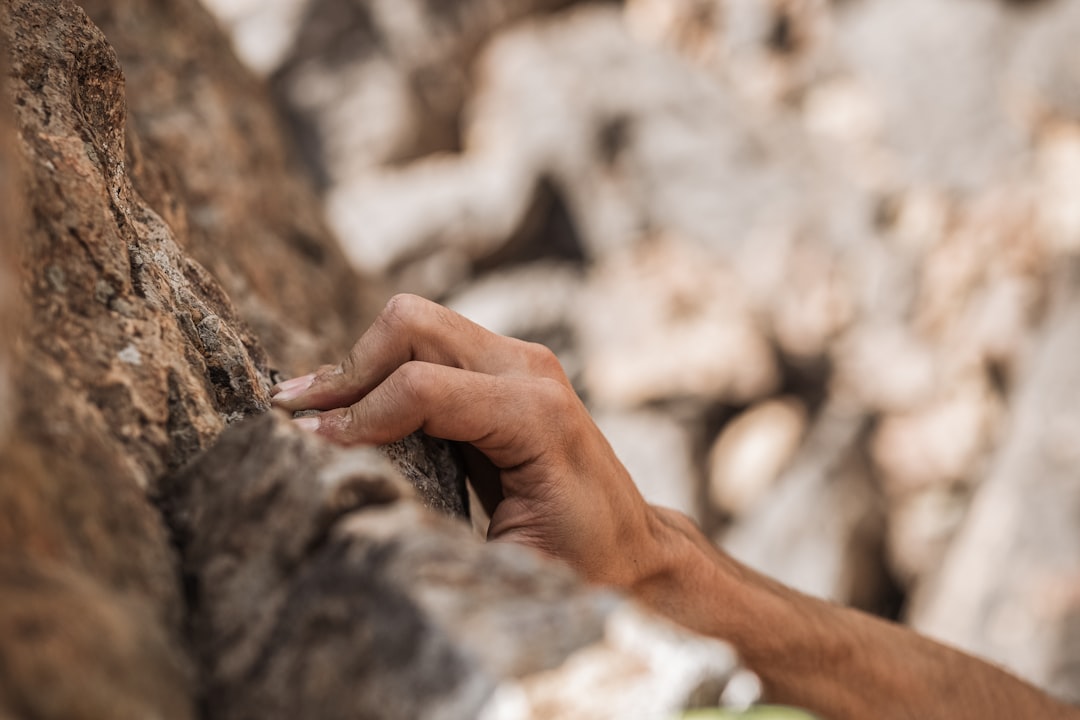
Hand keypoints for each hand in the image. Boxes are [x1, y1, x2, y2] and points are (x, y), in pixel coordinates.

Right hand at [270, 294, 668, 588]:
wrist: (632, 551)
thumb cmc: (580, 567)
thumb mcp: (514, 564)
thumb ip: (442, 529)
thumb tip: (356, 505)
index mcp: (537, 417)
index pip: (421, 387)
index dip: (356, 416)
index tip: (309, 449)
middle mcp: (529, 371)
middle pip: (410, 324)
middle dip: (348, 369)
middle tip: (296, 416)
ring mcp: (519, 361)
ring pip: (413, 322)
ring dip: (360, 364)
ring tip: (313, 412)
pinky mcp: (504, 368)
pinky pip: (428, 344)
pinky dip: (383, 369)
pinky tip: (351, 408)